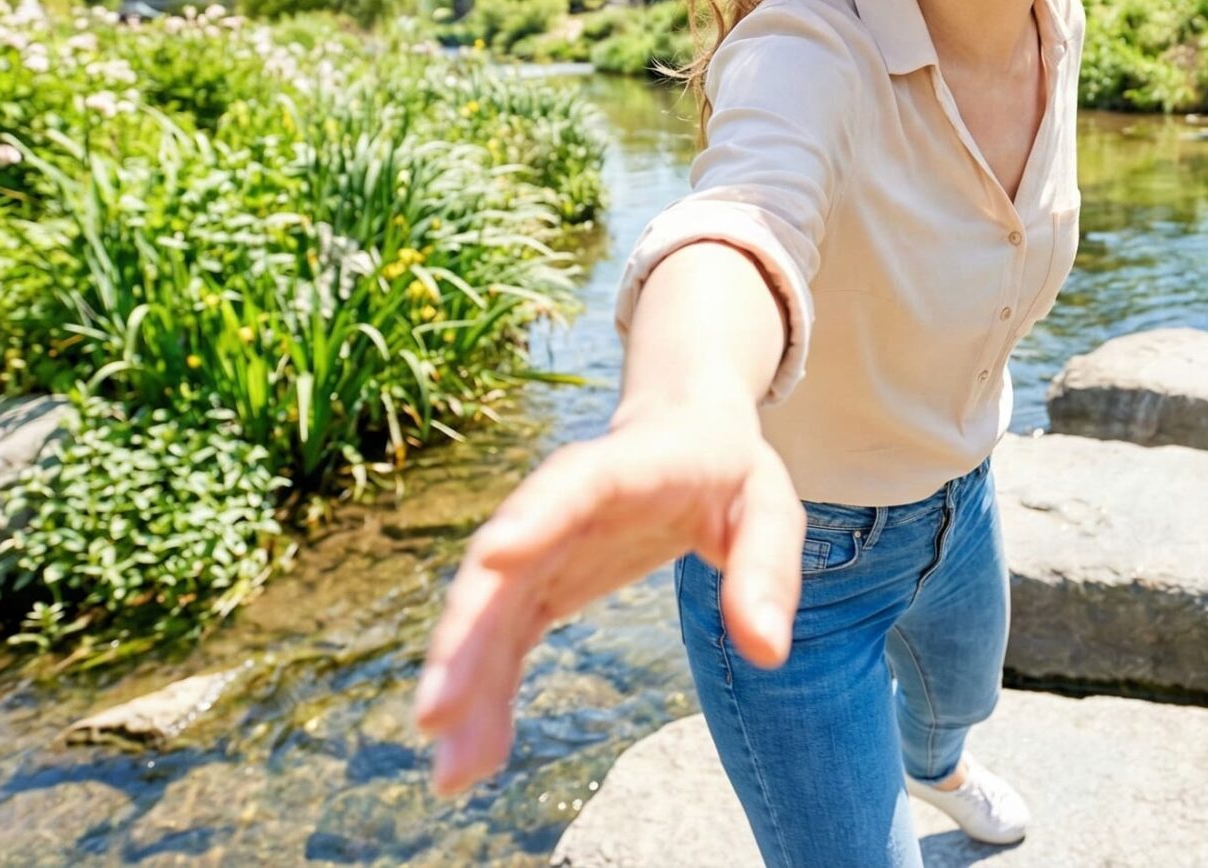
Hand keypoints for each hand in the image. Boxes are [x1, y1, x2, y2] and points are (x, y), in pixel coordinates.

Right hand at [410, 414, 805, 796]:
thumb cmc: (729, 473)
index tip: (496, 555)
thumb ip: (768, 570)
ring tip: (452, 775)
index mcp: (627, 465)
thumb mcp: (771, 508)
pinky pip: (500, 643)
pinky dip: (485, 697)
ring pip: (486, 617)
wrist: (683, 433)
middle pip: (502, 567)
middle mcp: (561, 505)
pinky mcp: (536, 585)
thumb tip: (766, 650)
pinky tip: (474, 758)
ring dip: (463, 690)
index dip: (535, 514)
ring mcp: (538, 546)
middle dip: (465, 639)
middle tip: (436, 715)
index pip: (574, 483)